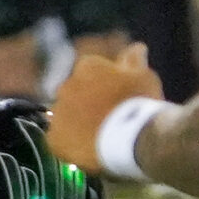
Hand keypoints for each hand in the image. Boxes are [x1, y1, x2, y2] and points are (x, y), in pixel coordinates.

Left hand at [47, 40, 164, 171]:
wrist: (133, 136)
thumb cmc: (141, 102)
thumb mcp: (143, 76)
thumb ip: (134, 61)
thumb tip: (137, 47)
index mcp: (88, 66)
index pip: (91, 73)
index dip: (105, 88)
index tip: (118, 101)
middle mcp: (67, 85)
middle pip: (76, 96)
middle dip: (89, 106)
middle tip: (110, 122)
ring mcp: (58, 112)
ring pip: (67, 118)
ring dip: (79, 125)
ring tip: (101, 139)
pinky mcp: (54, 139)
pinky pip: (59, 141)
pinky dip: (70, 145)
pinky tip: (88, 151)